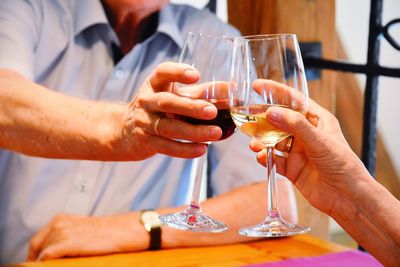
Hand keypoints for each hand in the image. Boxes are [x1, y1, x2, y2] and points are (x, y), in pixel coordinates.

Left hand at [27, 213, 145, 260]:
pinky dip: (46, 264)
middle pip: (37, 247)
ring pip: (42, 253)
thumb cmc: (107, 232)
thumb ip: (66, 235)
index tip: (37, 264)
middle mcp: (58, 224)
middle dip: (38, 259)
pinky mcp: (68, 243)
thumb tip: (53, 252)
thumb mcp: (81, 229)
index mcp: (60, 219)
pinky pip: (47, 257)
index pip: (37, 241)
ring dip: (45, 262)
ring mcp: (62, 233)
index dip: (34, 255)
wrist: (123, 230)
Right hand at [118, 62, 222, 159]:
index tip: (196, 75)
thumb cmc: (158, 108)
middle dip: (190, 107)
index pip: (162, 73)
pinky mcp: (146, 142)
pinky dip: (184, 149)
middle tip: (212, 111)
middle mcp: (147, 101)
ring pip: (169, 127)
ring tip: (216, 133)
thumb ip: (201, 92)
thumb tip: (232, 90)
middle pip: (167, 102)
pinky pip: (166, 147)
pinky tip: (202, 150)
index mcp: (154, 85)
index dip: (177, 72)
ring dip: (193, 131)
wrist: (124, 131)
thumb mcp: (173, 95)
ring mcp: (144, 123)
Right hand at [250, 81, 368, 214]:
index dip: (275, 91)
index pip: (293, 100)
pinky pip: (274, 160)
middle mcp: (306, 134)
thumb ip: (294, 125)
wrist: (347, 197)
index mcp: (317, 120)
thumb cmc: (343, 165)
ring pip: (274, 141)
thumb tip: (272, 112)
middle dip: (263, 120)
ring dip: (262, 141)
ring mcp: (298, 151)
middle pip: (279, 121)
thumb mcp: (319, 140)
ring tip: (253, 143)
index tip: (257, 86)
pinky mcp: (292, 168)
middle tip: (248, 119)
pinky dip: (266, 158)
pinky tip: (262, 157)